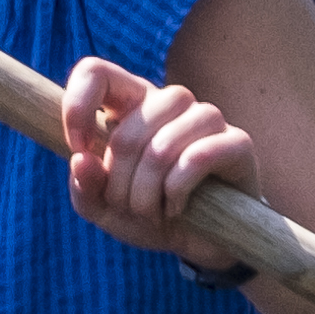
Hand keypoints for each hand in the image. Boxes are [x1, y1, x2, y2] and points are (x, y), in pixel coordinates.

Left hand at [60, 56, 257, 261]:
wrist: (202, 241)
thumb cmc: (149, 215)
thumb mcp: (104, 209)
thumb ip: (84, 188)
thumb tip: (81, 161)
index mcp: (131, 104)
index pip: (94, 71)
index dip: (78, 106)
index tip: (79, 149)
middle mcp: (169, 102)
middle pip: (127, 132)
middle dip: (119, 184)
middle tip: (127, 208)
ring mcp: (206, 117)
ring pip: (161, 147)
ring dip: (147, 193)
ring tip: (152, 212)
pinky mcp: (236, 142)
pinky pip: (197, 158)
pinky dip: (177, 192)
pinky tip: (177, 208)